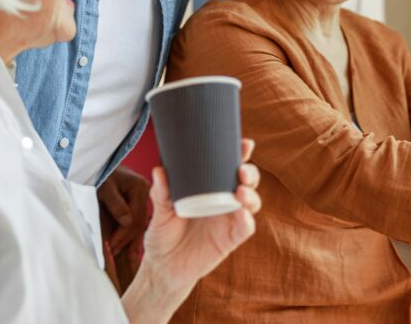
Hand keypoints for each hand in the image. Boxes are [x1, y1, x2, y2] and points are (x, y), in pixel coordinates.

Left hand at [98, 165, 150, 255]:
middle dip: (125, 240)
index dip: (122, 234)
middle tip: (112, 253)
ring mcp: (143, 199)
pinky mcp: (137, 204)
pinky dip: (132, 236)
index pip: (134, 217)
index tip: (111, 246)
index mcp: (140, 187)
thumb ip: (115, 204)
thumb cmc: (98, 174)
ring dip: (129, 242)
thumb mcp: (104, 187)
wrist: (95, 166)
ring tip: (121, 255)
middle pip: (138, 223)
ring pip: (139, 225)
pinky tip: (131, 251)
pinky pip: (137, 223)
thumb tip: (126, 222)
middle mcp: (145, 193)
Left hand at [140, 139, 260, 293]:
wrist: (163, 267)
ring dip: (251, 195)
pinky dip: (246, 220)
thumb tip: (159, 170)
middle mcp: (223, 201)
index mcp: (209, 188)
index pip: (227, 167)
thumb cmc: (163, 234)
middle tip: (241, 170)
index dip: (239, 154)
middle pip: (246, 182)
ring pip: (251, 203)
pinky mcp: (229, 239)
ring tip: (241, 191)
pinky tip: (241, 213)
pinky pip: (245, 228)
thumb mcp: (160, 210)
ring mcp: (228, 220)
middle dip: (250, 172)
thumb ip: (160, 192)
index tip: (244, 144)